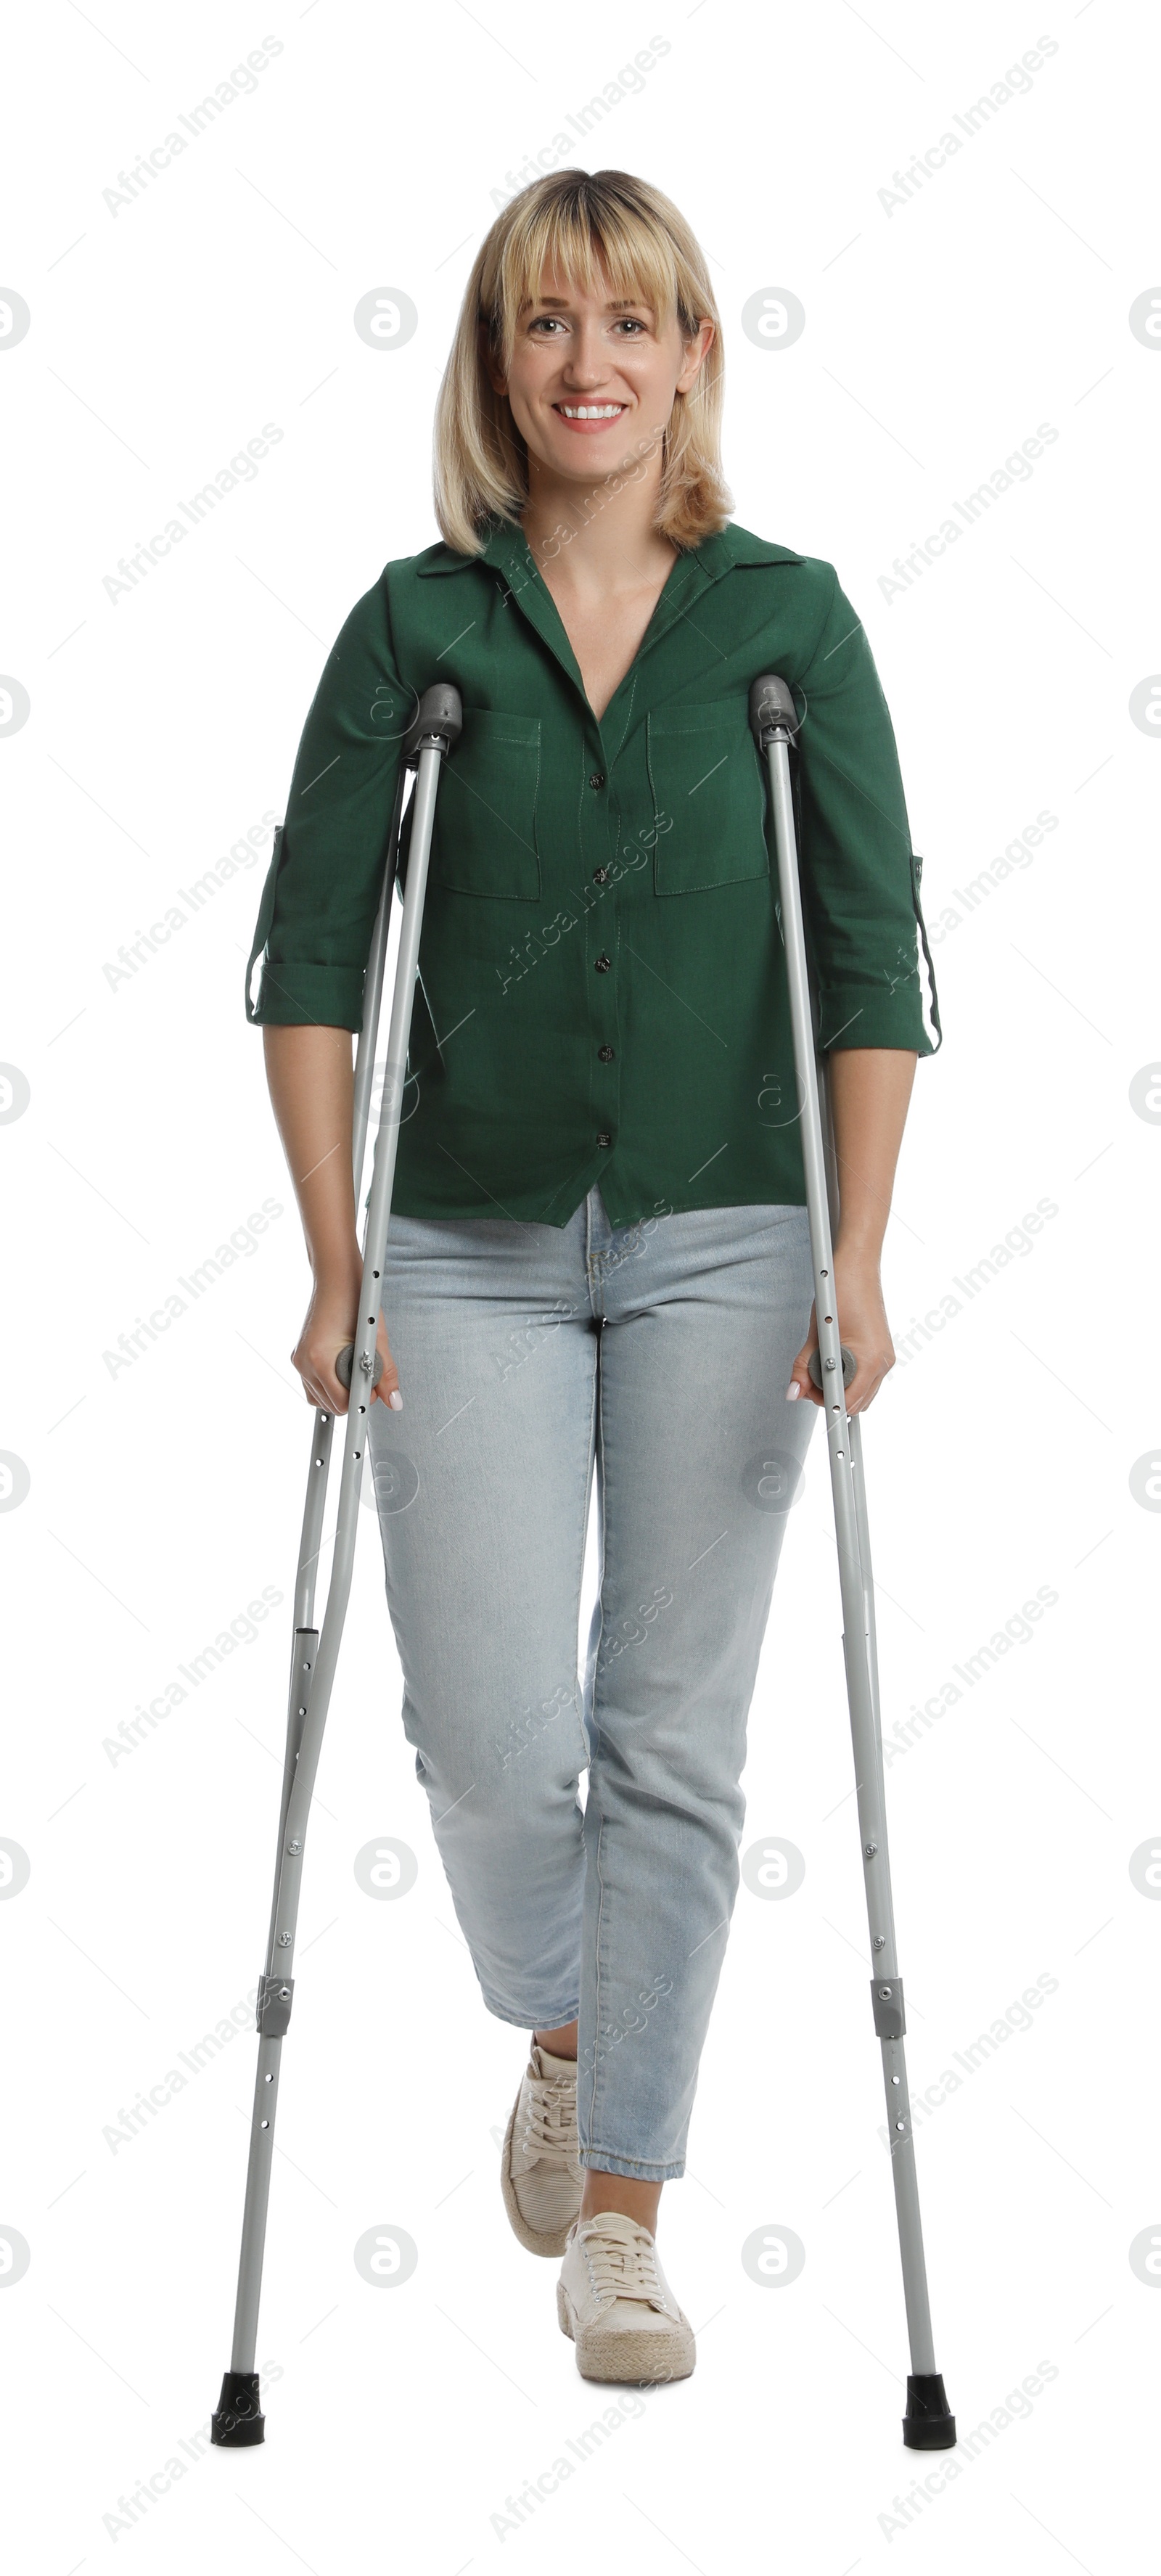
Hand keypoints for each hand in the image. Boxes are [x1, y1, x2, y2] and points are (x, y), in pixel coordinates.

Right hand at [291, 1267, 398, 1414]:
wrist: (335, 1278)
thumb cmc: (355, 1300)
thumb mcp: (376, 1338)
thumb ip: (386, 1373)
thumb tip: (394, 1401)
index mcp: (320, 1359)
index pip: (341, 1403)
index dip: (362, 1399)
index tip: (372, 1389)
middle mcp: (304, 1363)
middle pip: (330, 1405)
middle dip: (351, 1396)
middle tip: (366, 1372)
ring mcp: (298, 1360)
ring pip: (320, 1398)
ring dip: (339, 1391)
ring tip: (353, 1366)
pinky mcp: (298, 1357)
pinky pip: (312, 1385)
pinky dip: (328, 1384)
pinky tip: (342, 1367)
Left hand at [785, 1244, 895, 1416]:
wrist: (857, 1267)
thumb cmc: (840, 1292)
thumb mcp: (816, 1334)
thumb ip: (804, 1367)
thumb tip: (793, 1392)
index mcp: (870, 1360)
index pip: (849, 1402)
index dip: (826, 1404)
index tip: (809, 1397)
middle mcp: (882, 1362)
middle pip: (857, 1402)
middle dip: (830, 1397)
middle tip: (809, 1378)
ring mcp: (884, 1357)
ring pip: (861, 1392)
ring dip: (839, 1387)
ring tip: (820, 1365)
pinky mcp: (880, 1352)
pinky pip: (865, 1377)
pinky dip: (848, 1376)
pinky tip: (833, 1359)